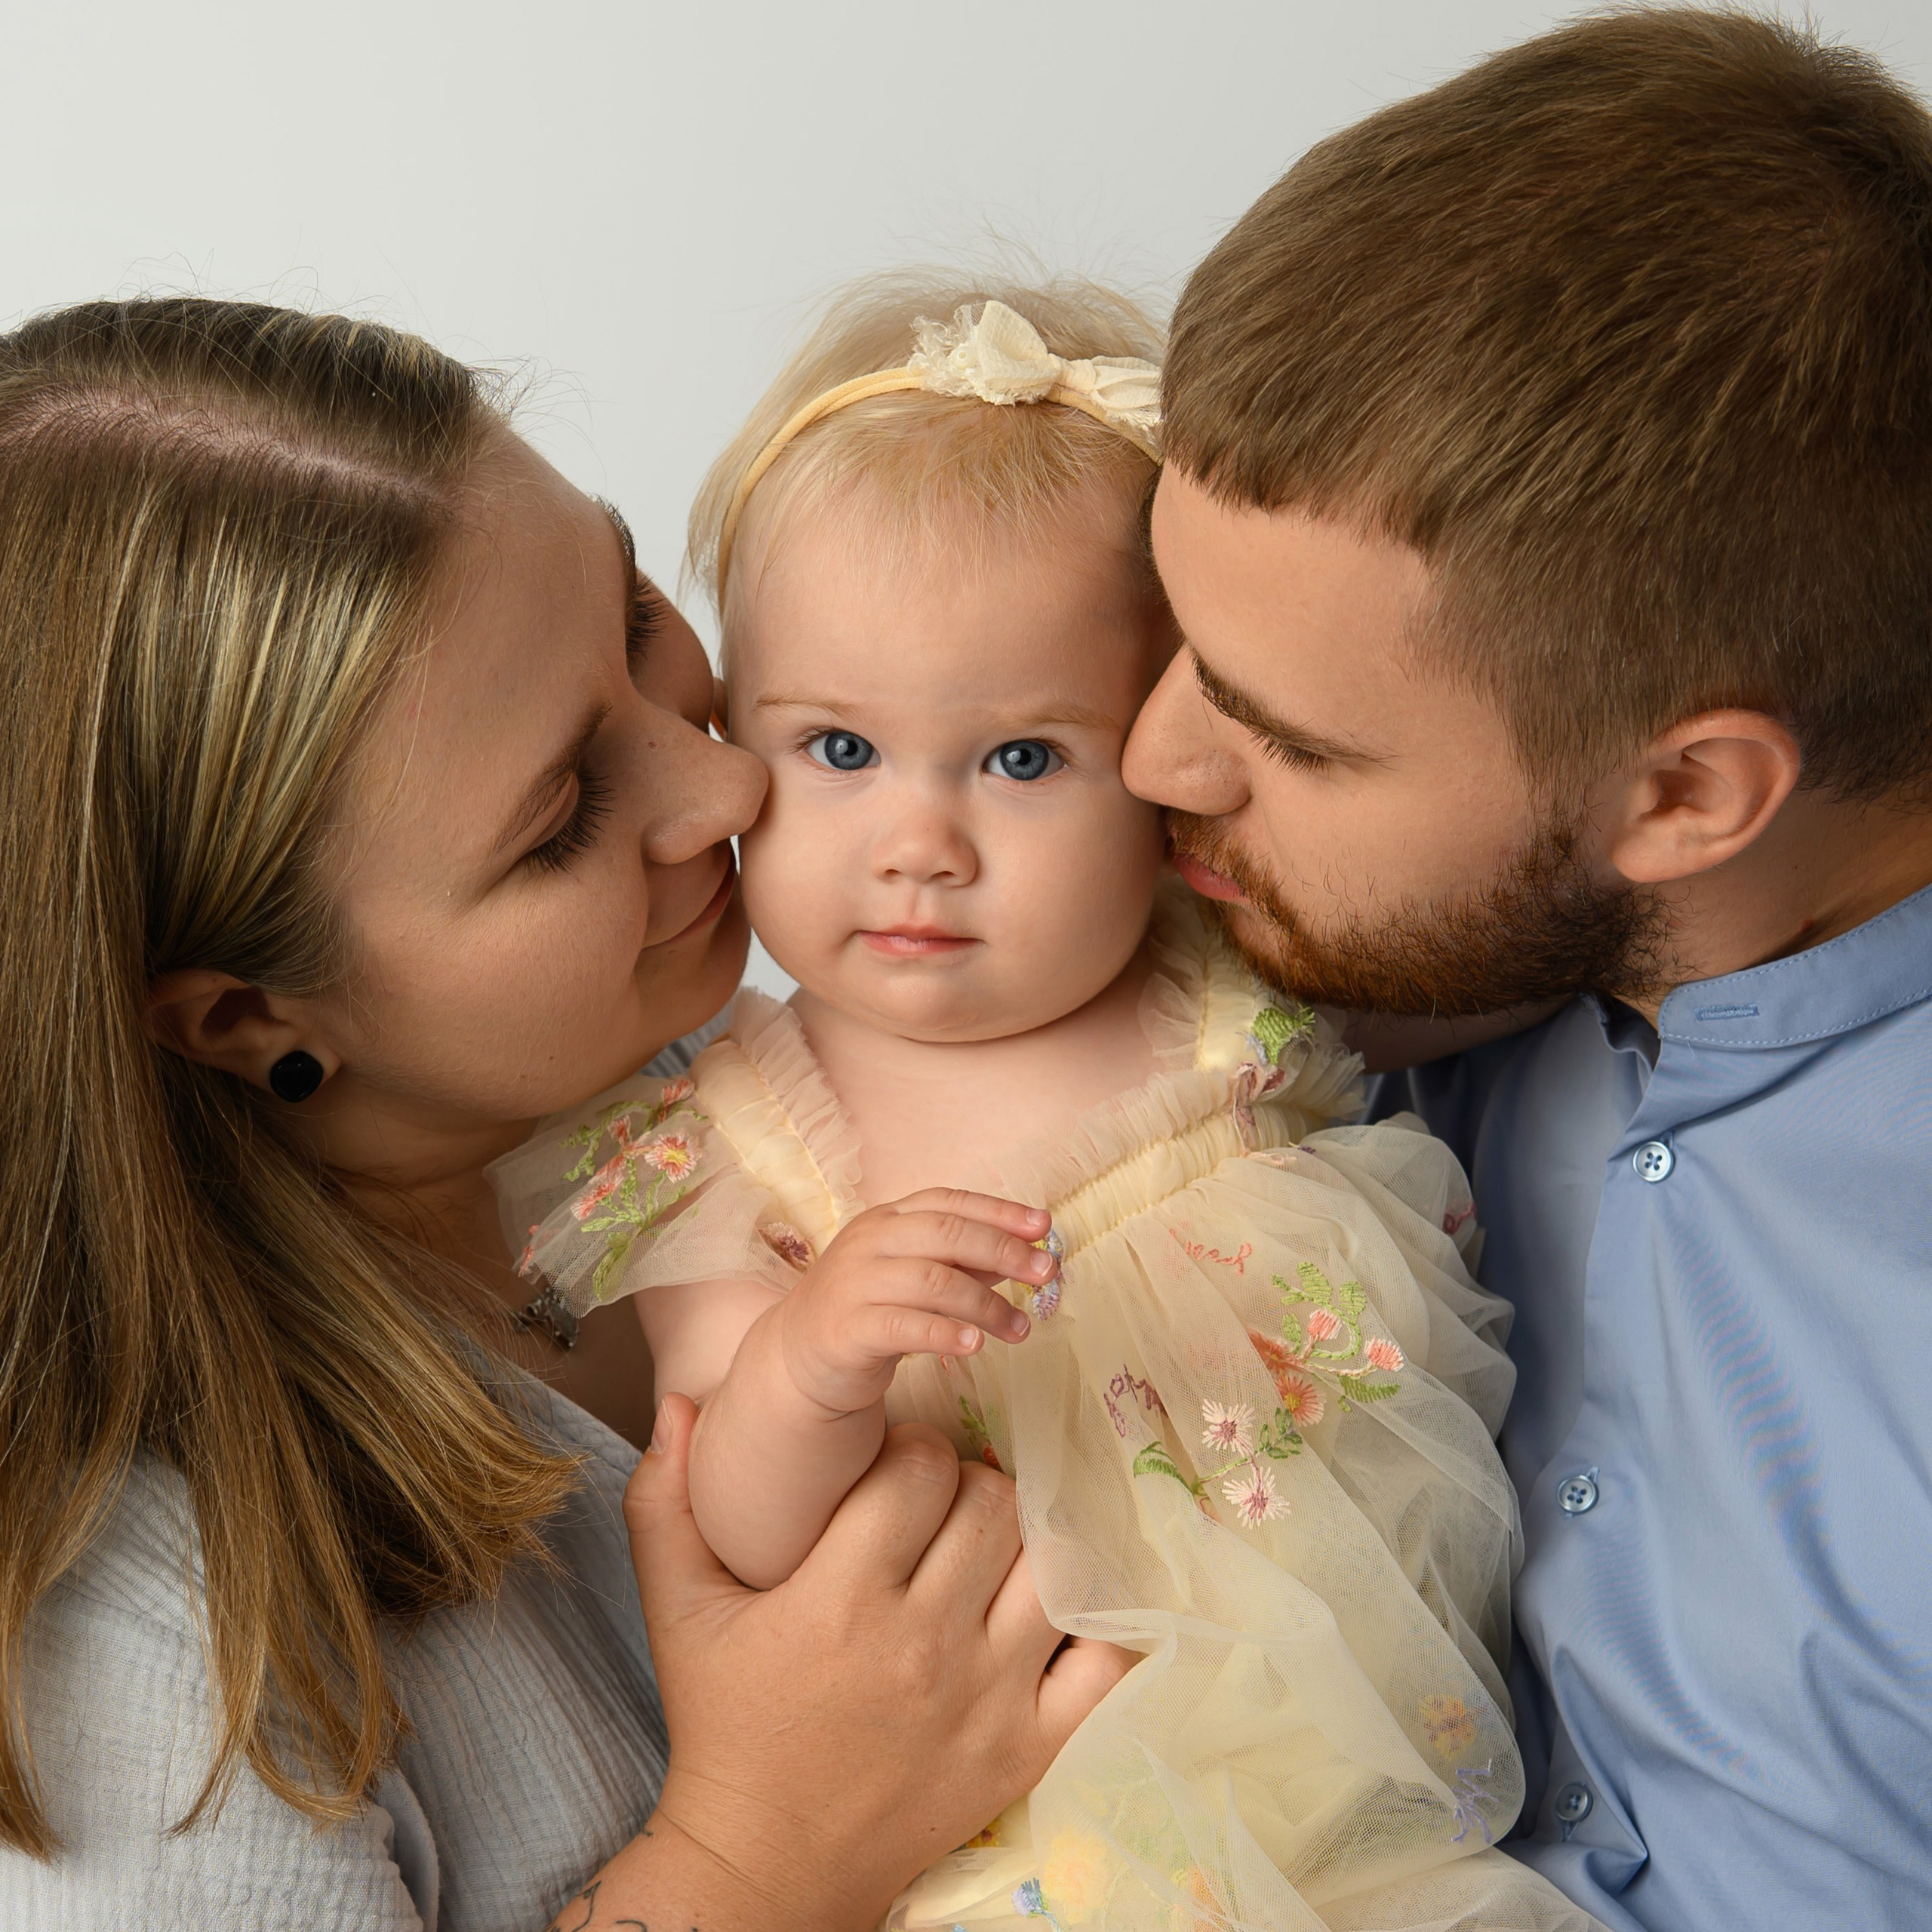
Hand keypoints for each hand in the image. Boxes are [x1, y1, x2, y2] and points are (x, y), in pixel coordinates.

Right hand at [614, 1396, 1134, 1930]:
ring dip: (1026, 1544)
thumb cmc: (725, 1725)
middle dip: (968, 1486)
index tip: (893, 1474)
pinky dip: (1098, 1624)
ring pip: (1049, 1564)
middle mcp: (922, 1641)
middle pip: (991, 1501)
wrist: (765, 1864)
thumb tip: (680, 1400)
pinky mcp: (1025, 1750)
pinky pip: (1102, 1663)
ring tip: (992, 1554)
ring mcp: (985, 1698)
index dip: (910, 1451)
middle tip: (943, 1509)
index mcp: (842, 1597)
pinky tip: (1061, 1605)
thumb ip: (664, 1502)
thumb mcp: (677, 1611)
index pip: (921, 1466)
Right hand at [775, 1187, 1057, 1414]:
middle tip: (1045, 1273)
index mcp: (888, 1220)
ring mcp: (854, 1283)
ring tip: (1021, 1328)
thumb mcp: (916, 1276)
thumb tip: (1026, 1255)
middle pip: (944, 1233)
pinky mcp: (847, 1329)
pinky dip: (944, 1333)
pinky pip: (904, 1326)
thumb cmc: (870, 1308)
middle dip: (1002, 1250)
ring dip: (986, 1304)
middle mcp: (869, 1242)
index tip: (1044, 1226)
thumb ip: (964, 1263)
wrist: (799, 1355)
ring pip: (931, 1280)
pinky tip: (975, 1345)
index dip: (998, 1211)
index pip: (948, 1202)